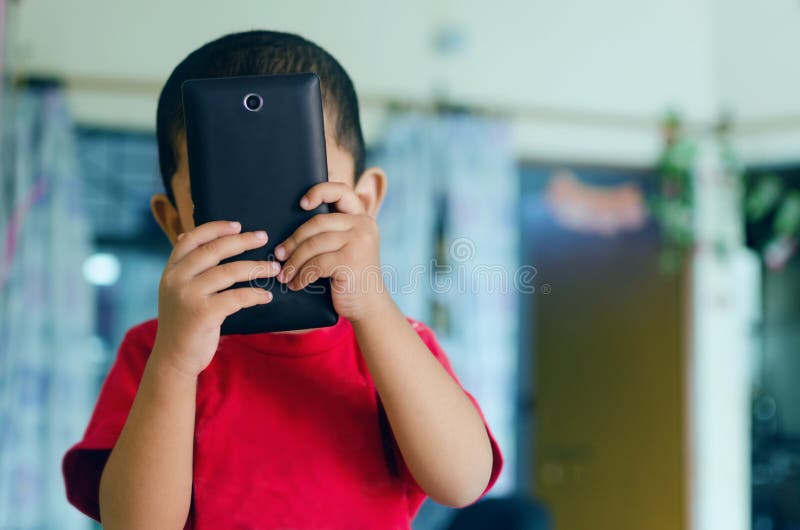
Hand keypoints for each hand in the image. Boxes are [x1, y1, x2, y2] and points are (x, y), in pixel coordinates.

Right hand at [152, 220, 279, 376]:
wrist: (174, 358)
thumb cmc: (183, 322)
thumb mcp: (176, 290)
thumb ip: (185, 268)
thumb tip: (186, 235)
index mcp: (171, 270)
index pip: (191, 239)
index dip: (216, 228)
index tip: (238, 225)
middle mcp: (176, 279)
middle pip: (214, 250)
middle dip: (242, 241)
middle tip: (263, 237)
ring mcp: (189, 296)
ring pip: (230, 272)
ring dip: (256, 268)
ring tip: (274, 269)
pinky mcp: (204, 313)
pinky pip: (237, 297)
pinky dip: (255, 295)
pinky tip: (266, 296)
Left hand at [274, 182, 387, 321]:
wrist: (369, 306)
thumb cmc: (351, 277)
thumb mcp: (347, 248)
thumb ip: (332, 232)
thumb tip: (289, 226)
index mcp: (362, 218)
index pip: (341, 190)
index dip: (319, 191)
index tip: (301, 204)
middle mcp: (363, 226)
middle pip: (317, 223)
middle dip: (294, 240)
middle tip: (279, 254)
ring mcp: (359, 242)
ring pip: (313, 245)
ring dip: (294, 261)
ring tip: (284, 274)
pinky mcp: (351, 261)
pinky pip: (316, 264)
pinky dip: (302, 276)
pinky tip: (296, 284)